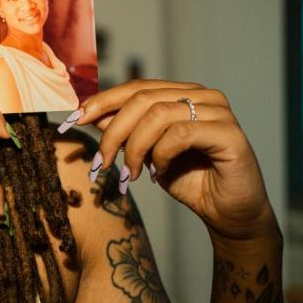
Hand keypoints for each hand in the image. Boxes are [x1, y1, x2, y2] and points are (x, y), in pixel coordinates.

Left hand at [59, 79, 276, 242]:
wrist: (229, 215)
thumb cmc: (189, 180)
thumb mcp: (146, 152)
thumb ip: (125, 130)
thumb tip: (88, 114)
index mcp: (182, 93)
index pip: (135, 88)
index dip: (101, 101)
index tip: (72, 120)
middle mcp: (202, 95)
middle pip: (142, 98)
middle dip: (113, 131)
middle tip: (101, 162)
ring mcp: (218, 111)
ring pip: (158, 114)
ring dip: (135, 147)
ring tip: (130, 174)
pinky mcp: (230, 133)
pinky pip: (180, 133)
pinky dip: (160, 154)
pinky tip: (157, 173)